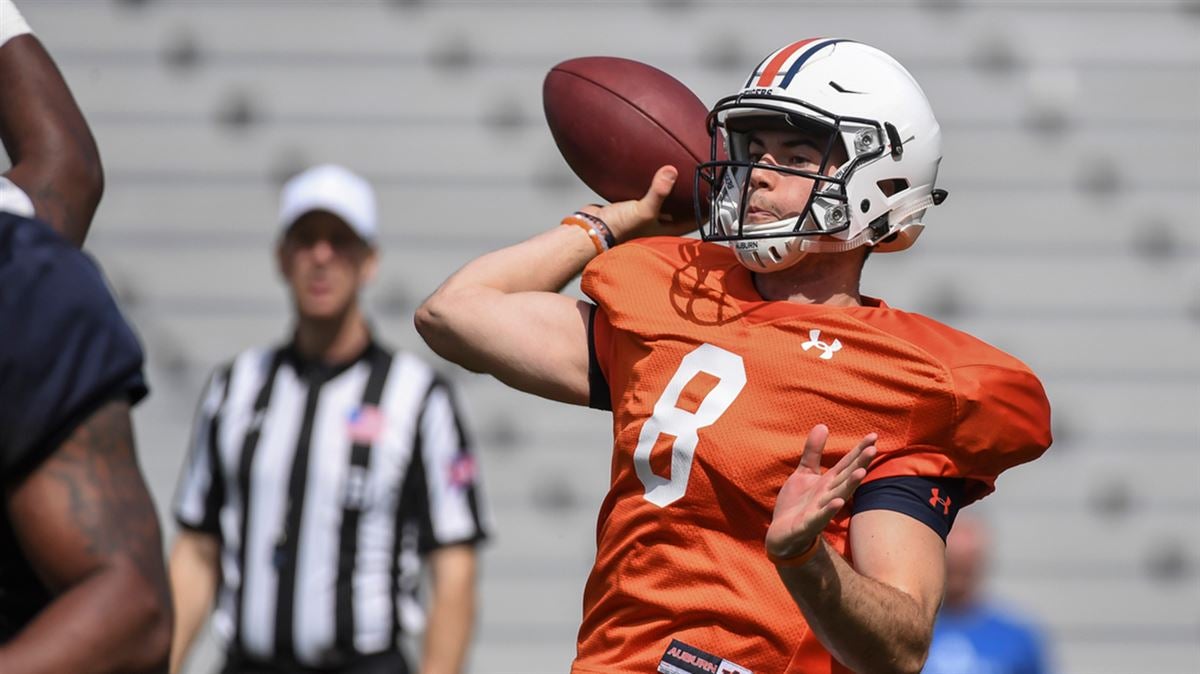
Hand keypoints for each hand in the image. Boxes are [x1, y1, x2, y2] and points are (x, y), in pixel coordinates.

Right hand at [580, 165, 697, 242]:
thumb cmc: (618, 228)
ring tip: (677, 173)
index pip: (691, 221)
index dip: (703, 212)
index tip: (714, 198)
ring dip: (667, 191)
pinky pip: (643, 193)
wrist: (590, 229)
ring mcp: (641, 215)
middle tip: (697, 182)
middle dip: (687, 199)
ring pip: (660, 201)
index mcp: (664, 230)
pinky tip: (648, 172)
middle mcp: (655, 224)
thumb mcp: (643, 210)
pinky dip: (648, 184)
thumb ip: (658, 192)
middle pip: (677, 211)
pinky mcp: (629, 206)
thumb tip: (672, 171)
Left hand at [765, 425, 877, 558]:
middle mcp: (828, 495)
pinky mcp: (806, 524)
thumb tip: (822, 425)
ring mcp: (819, 510)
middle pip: (846, 477)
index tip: (874, 436)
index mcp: (828, 482)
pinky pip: (819, 517)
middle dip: (859, 464)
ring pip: (837, 496)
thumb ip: (813, 452)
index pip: (846, 464)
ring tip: (861, 472)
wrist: (781, 534)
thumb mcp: (804, 473)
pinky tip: (838, 502)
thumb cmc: (797, 504)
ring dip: (850, 485)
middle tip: (873, 449)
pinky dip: (828, 510)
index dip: (859, 450)